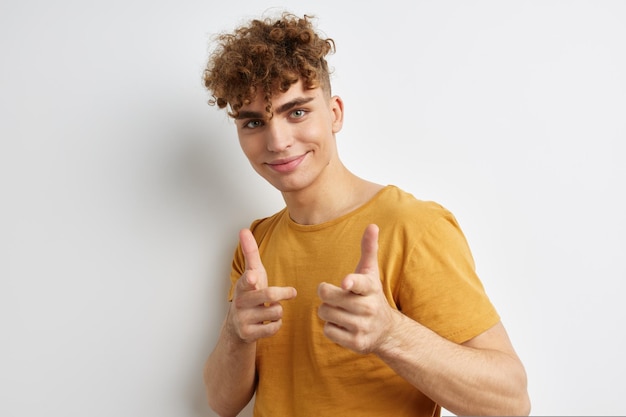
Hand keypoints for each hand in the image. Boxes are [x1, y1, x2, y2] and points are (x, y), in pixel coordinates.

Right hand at [227, 228, 296, 343]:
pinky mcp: (248, 334)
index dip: (250, 279)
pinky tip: (268, 323)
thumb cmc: (250, 293)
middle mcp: (239, 302)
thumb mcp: (251, 273)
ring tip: (269, 311)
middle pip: (270, 296)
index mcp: (242, 285)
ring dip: (278, 311)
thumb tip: (243, 230)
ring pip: (276, 312)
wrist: (237, 326)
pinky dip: (276, 325)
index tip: (253, 278)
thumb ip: (250, 252)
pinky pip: (274, 328)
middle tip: (290, 292)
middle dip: (283, 294)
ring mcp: (242, 319)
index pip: (246, 280)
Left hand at [317, 224, 396, 353]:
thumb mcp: (370, 273)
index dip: (351, 282)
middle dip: (326, 295)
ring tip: (339, 310)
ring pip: (325, 314)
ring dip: (327, 311)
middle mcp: (369, 308)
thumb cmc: (371, 295)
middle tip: (335, 296)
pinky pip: (328, 331)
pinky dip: (330, 327)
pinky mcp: (356, 343)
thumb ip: (369, 249)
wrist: (386, 330)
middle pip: (329, 298)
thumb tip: (372, 225)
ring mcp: (363, 327)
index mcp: (371, 288)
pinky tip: (342, 325)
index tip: (346, 282)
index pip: (359, 283)